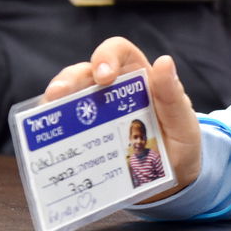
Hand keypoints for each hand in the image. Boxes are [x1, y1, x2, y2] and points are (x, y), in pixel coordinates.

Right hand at [45, 37, 202, 198]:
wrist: (175, 179)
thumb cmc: (181, 143)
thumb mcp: (183, 122)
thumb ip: (173, 96)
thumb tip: (164, 61)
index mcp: (139, 77)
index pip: (118, 52)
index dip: (106, 56)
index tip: (104, 76)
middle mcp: (112, 90)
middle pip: (84, 72)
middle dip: (68, 79)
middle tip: (59, 94)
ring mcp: (96, 113)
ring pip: (68, 97)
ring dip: (54, 102)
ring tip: (48, 112)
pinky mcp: (87, 136)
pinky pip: (66, 128)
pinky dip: (55, 130)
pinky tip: (50, 137)